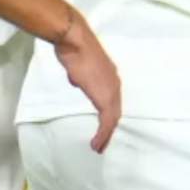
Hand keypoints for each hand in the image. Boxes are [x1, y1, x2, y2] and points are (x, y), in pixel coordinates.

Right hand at [52, 8, 121, 151]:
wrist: (74, 41)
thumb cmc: (74, 50)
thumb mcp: (78, 67)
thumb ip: (81, 75)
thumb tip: (78, 80)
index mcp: (109, 77)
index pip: (112, 101)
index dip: (108, 116)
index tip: (102, 128)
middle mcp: (114, 84)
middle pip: (115, 112)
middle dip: (109, 129)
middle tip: (102, 143)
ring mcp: (111, 90)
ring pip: (113, 118)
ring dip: (106, 135)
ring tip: (99, 147)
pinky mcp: (105, 96)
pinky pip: (107, 120)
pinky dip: (103, 133)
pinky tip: (97, 143)